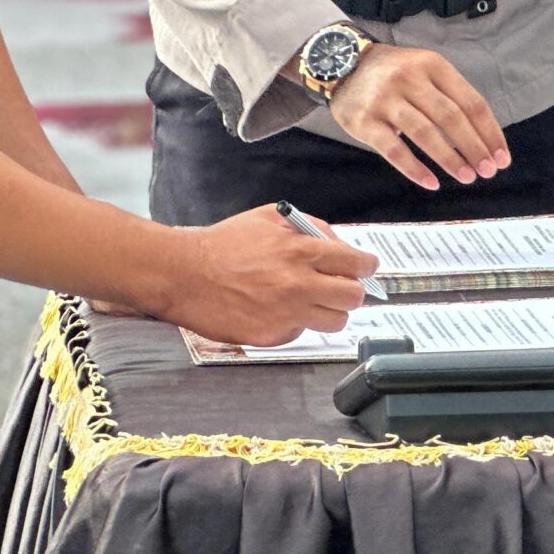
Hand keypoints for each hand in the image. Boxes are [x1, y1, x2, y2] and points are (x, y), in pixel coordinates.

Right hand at [150, 204, 377, 347]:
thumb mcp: (271, 217)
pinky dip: (298, 322)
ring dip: (330, 311)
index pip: (356, 263)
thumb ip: (310, 227)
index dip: (367, 266)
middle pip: (353, 297)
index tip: (366, 268)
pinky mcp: (272, 336)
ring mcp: (286, 314)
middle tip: (342, 286)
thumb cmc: (225, 244)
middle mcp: (299, 285)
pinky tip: (279, 309)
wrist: (186, 274)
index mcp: (301, 251)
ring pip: (335, 321)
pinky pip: (302, 332)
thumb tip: (337, 244)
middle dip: (352, 290)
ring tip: (313, 300)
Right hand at [327, 43, 511, 190]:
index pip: (471, 101)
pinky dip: (414, 169)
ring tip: (466, 177)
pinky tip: (431, 182)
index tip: (501, 156)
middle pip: (451, 117)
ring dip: (449, 159)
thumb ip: (450, 95)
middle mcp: (410, 79)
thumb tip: (483, 137)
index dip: (489, 132)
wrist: (340, 63)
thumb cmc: (393, 72)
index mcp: (433, 66)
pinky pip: (393, 150)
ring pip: (424, 133)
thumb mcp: (424, 69)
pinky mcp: (365, 121)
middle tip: (488, 171)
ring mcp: (386, 100)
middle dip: (474, 147)